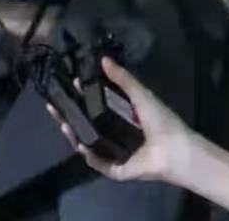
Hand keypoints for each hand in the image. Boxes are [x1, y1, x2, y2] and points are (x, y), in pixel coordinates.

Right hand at [48, 57, 195, 182]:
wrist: (174, 149)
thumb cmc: (160, 120)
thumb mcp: (140, 94)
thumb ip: (122, 78)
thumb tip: (103, 59)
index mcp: (123, 117)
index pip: (96, 106)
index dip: (82, 96)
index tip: (70, 85)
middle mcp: (117, 134)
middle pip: (88, 125)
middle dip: (70, 116)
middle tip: (54, 107)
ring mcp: (116, 153)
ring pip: (89, 144)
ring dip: (74, 134)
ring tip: (62, 123)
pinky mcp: (117, 169)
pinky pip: (99, 163)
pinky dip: (89, 155)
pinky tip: (80, 144)